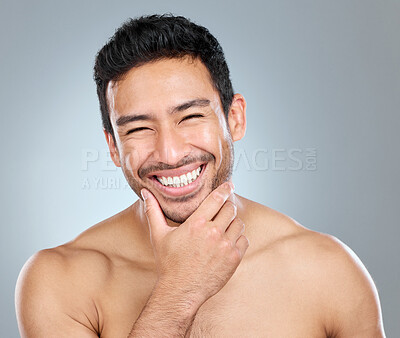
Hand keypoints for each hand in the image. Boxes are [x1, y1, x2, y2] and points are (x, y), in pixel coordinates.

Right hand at [141, 182, 248, 305]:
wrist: (180, 291)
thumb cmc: (169, 263)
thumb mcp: (158, 235)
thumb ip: (153, 211)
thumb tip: (145, 192)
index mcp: (196, 223)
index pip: (216, 198)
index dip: (225, 188)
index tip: (229, 184)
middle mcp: (213, 232)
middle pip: (230, 209)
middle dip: (227, 206)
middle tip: (223, 210)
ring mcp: (225, 246)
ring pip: (239, 223)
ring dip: (233, 222)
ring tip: (224, 227)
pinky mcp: (234, 259)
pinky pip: (244, 239)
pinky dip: (239, 238)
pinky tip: (228, 241)